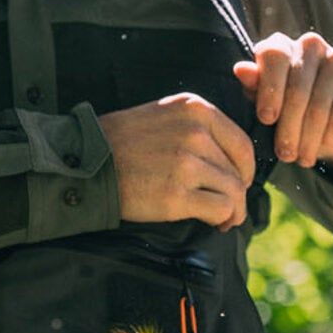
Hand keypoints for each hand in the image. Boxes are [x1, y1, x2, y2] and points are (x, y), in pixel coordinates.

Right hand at [100, 93, 255, 229]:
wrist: (87, 163)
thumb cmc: (121, 144)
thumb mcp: (163, 116)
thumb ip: (197, 129)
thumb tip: (230, 161)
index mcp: (194, 108)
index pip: (241, 143)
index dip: (245, 169)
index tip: (238, 182)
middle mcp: (195, 131)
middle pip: (239, 170)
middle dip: (238, 193)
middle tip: (228, 207)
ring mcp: (186, 162)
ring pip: (234, 191)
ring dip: (233, 211)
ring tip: (222, 219)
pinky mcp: (177, 194)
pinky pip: (220, 209)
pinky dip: (222, 220)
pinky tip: (213, 224)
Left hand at [233, 32, 332, 168]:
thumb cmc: (296, 118)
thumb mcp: (271, 109)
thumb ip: (256, 89)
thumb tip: (240, 70)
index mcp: (286, 47)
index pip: (274, 54)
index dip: (269, 88)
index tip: (266, 119)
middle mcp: (313, 46)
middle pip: (296, 86)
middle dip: (288, 127)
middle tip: (284, 154)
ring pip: (318, 104)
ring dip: (308, 138)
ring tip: (302, 158)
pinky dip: (330, 134)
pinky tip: (327, 143)